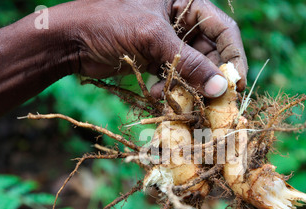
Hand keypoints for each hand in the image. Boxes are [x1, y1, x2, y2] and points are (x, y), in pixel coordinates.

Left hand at [71, 0, 247, 97]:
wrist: (70, 40)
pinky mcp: (157, 60)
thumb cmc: (108, 23)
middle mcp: (181, 21)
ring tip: (177, 99)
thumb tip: (222, 88)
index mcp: (185, 2)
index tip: (235, 85)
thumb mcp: (152, 38)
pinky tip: (155, 93)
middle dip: (209, 79)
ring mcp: (169, 42)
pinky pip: (176, 79)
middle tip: (210, 103)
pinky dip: (170, 89)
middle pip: (211, 54)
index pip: (224, 30)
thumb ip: (189, 62)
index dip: (233, 58)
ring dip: (188, 88)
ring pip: (193, 70)